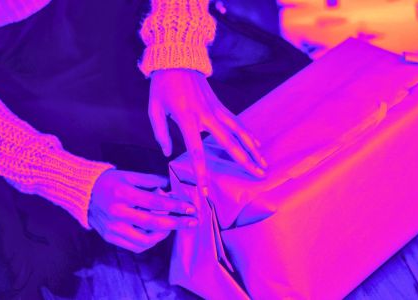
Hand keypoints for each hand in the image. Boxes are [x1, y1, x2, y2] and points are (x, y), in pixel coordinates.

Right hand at [88, 169, 196, 253]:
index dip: (176, 206)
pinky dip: (150, 242)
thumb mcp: (129, 175)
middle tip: (193, 222)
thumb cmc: (108, 181)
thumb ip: (151, 181)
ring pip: (146, 240)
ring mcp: (113, 228)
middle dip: (177, 224)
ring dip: (164, 235)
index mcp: (124, 194)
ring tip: (174, 227)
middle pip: (154, 223)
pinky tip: (159, 234)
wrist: (82, 193)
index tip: (191, 208)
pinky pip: (135, 246)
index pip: (155, 203)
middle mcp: (118, 213)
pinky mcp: (110, 237)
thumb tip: (172, 187)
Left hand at [148, 69, 267, 196]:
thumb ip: (161, 133)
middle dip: (245, 161)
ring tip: (263, 164)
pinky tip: (257, 144)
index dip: (201, 171)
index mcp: (186, 118)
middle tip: (258, 175)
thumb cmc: (162, 85)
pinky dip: (248, 134)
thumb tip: (168, 153)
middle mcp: (206, 115)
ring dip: (252, 149)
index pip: (196, 151)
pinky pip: (237, 122)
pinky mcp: (220, 105)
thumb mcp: (154, 109)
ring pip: (239, 132)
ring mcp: (216, 110)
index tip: (205, 189)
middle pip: (229, 143)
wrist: (177, 59)